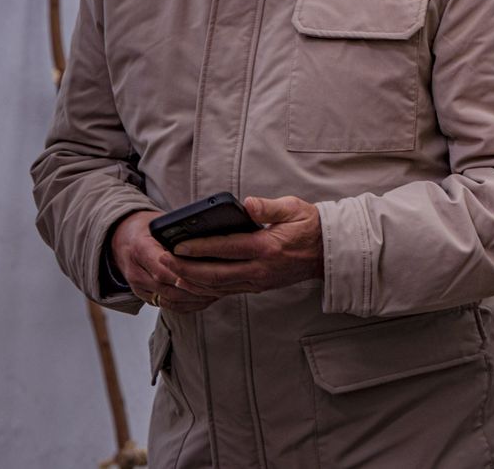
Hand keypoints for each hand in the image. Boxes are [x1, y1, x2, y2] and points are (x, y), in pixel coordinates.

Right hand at [108, 210, 216, 312]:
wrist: (119, 238)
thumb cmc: (146, 227)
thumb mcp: (159, 222)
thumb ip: (180, 231)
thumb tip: (211, 236)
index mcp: (139, 248)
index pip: (164, 267)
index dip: (186, 272)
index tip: (209, 271)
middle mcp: (135, 270)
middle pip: (169, 286)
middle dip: (197, 287)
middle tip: (222, 284)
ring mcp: (138, 286)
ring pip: (170, 299)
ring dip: (195, 297)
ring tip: (220, 291)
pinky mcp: (143, 295)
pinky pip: (167, 305)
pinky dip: (188, 304)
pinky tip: (207, 298)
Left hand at [160, 196, 323, 297]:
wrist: (330, 252)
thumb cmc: (310, 225)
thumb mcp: (294, 208)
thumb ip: (269, 207)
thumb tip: (248, 204)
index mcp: (267, 247)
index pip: (226, 249)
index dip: (200, 248)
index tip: (178, 246)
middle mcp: (260, 269)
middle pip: (215, 275)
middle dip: (186, 270)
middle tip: (163, 263)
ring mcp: (259, 281)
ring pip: (218, 287)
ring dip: (192, 282)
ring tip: (170, 274)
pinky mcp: (258, 286)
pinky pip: (227, 290)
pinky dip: (206, 288)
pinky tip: (191, 282)